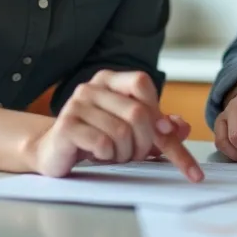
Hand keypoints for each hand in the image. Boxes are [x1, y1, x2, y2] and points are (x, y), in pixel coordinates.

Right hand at [35, 70, 202, 181]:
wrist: (55, 152)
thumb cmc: (96, 138)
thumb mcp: (131, 132)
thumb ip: (158, 128)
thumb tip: (182, 127)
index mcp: (109, 80)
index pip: (142, 82)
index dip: (157, 111)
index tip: (166, 135)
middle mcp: (91, 87)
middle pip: (137, 112)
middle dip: (145, 142)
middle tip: (137, 154)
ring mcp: (76, 105)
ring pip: (122, 131)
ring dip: (126, 152)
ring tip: (115, 155)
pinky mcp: (66, 127)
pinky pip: (102, 143)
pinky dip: (108, 156)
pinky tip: (99, 155)